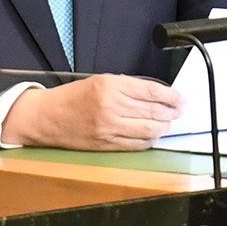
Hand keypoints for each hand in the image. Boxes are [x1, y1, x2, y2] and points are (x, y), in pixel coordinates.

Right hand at [0, 75, 184, 150]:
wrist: (46, 118)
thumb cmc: (72, 97)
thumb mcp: (100, 80)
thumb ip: (127, 87)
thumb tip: (156, 95)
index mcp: (109, 86)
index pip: (151, 92)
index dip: (171, 96)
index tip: (180, 98)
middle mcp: (110, 107)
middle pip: (153, 111)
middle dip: (172, 111)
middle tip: (180, 109)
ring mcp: (109, 129)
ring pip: (149, 130)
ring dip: (164, 126)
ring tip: (169, 122)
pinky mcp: (106, 145)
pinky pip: (137, 145)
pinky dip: (150, 140)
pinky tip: (154, 134)